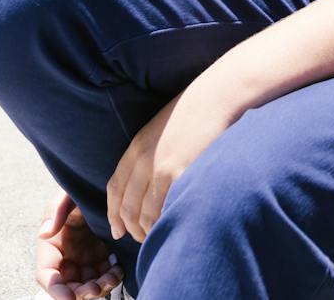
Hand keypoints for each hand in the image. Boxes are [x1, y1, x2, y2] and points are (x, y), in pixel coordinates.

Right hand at [35, 190, 121, 299]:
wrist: (102, 184)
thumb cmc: (81, 188)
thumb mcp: (67, 195)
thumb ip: (56, 211)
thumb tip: (43, 234)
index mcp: (52, 245)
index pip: (46, 275)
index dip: (55, 290)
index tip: (70, 298)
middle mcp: (65, 256)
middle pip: (68, 285)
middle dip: (81, 293)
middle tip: (97, 288)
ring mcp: (84, 258)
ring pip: (87, 284)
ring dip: (98, 287)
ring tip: (113, 277)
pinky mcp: (101, 256)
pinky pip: (104, 275)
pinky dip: (111, 277)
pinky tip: (119, 270)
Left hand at [105, 82, 239, 241]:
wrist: (219, 95)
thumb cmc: (198, 110)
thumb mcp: (162, 128)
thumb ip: (150, 152)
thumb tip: (147, 180)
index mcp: (136, 147)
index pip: (115, 190)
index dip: (113, 214)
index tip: (117, 230)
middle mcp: (143, 160)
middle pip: (127, 207)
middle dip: (131, 228)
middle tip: (139, 239)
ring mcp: (161, 169)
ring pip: (145, 214)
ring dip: (148, 231)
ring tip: (158, 236)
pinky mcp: (181, 174)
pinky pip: (165, 210)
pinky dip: (165, 223)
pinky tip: (172, 225)